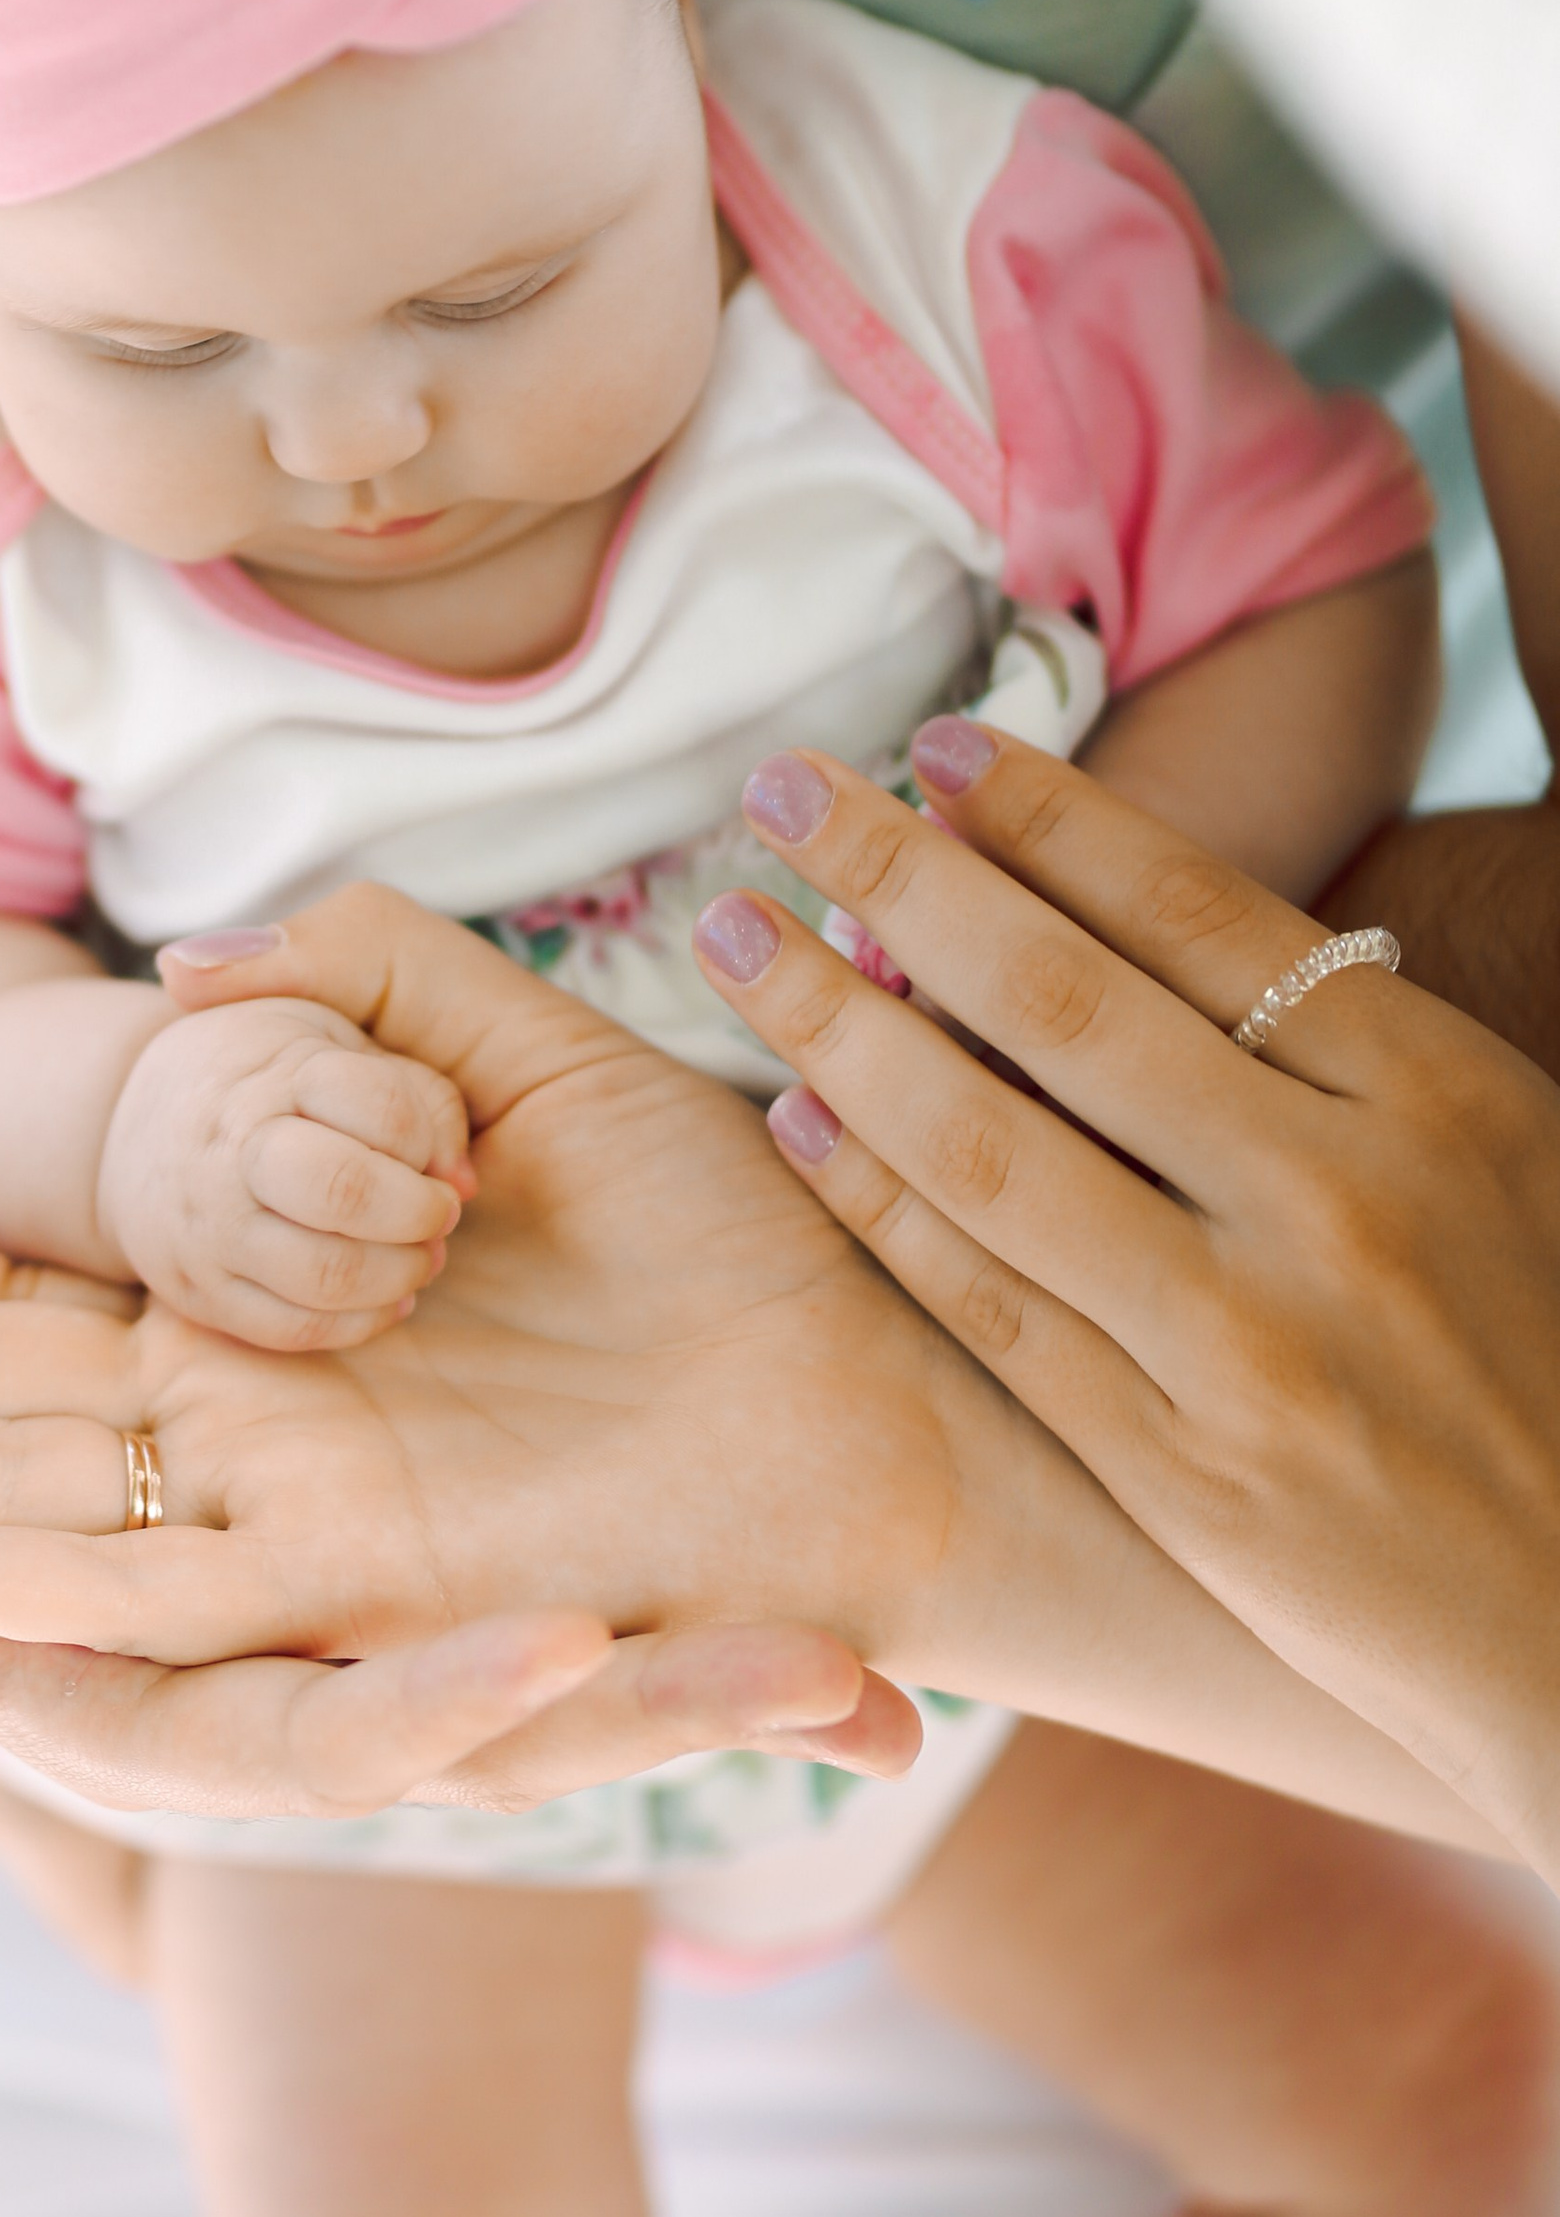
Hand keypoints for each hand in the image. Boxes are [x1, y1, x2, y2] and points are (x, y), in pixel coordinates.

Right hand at [0, 890, 1443, 1840]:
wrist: (899, 1437)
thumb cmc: (732, 1249)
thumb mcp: (527, 1063)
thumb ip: (369, 991)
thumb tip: (207, 974)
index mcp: (262, 1337)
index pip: (13, 1294)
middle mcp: (243, 1451)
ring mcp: (288, 1530)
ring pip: (12, 1492)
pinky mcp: (354, 1595)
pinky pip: (142, 1596)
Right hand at [96, 984, 469, 1349]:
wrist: (130, 1122)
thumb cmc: (265, 1075)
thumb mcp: (337, 1039)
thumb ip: (419, 1091)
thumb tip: (464, 1181)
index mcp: (276, 1070)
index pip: (381, 1107)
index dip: (427, 1139)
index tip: (432, 1152)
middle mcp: (231, 1148)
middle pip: (346, 1191)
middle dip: (418, 1212)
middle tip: (439, 1213)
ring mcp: (208, 1225)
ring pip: (327, 1275)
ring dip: (399, 1275)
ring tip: (420, 1256)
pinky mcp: (197, 1291)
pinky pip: (295, 1329)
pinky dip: (359, 1322)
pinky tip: (384, 1295)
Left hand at [694, 726, 1559, 1876]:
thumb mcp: (1516, 1163)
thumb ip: (1361, 1059)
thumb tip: (1170, 925)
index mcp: (1440, 1096)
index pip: (1200, 913)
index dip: (1048, 818)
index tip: (936, 747)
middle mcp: (1337, 1198)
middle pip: (1061, 1000)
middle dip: (900, 876)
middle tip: (779, 795)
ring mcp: (1247, 1340)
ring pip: (990, 1144)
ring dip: (837, 1024)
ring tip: (735, 937)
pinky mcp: (1177, 1470)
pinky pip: (989, 1306)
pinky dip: (877, 1205)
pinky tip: (796, 1122)